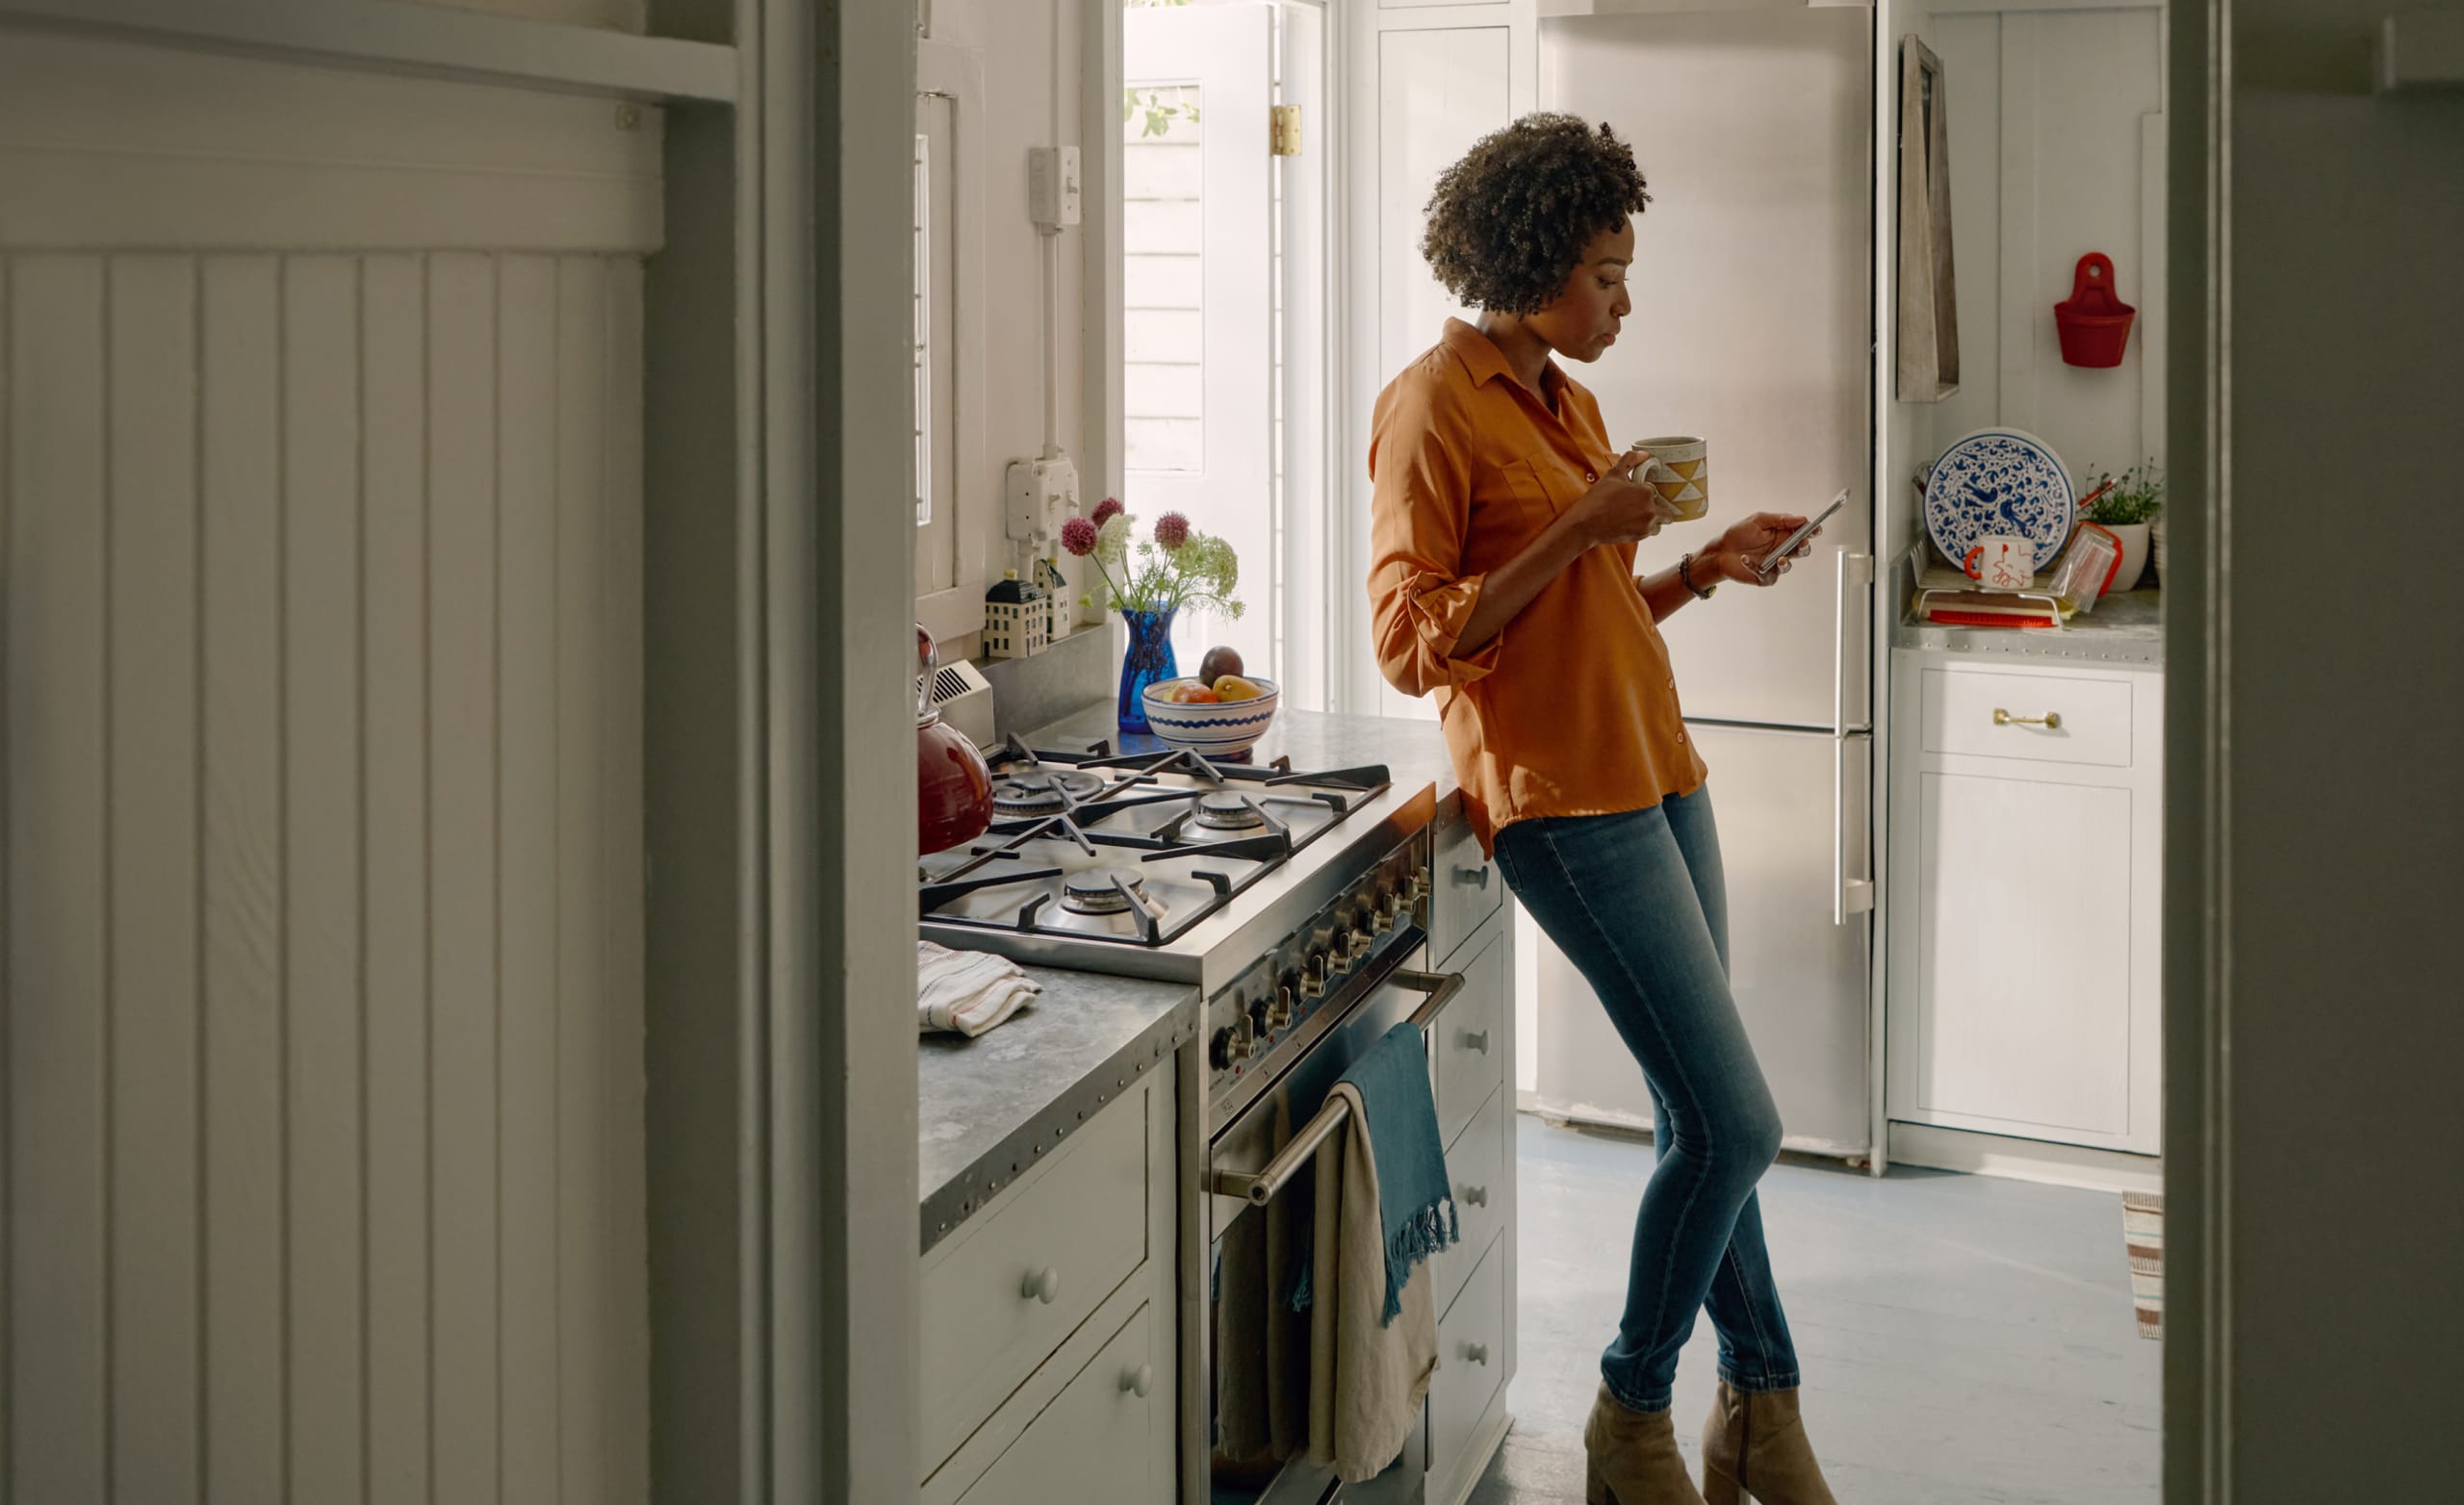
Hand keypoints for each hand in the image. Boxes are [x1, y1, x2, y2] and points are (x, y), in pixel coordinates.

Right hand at [1570, 448, 1679, 546]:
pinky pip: (1649, 533)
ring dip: (1653, 521)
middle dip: (1657, 510)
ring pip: (1659, 524)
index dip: (1646, 492)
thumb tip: (1644, 454)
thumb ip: (1629, 461)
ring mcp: (1646, 525)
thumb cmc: (1598, 500)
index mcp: (1646, 492)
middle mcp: (1650, 510)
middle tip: (1642, 508)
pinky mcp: (1640, 537)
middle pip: (1665, 511)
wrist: (1586, 524)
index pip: (1654, 491)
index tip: (1637, 495)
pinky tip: (1629, 524)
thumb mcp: (1613, 475)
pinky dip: (1643, 529)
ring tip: (1636, 518)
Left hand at [1702, 511, 1819, 586]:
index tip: (1815, 529)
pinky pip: (1767, 575)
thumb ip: (1780, 519)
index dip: (1812, 531)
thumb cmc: (1738, 534)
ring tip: (1779, 559)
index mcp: (1783, 534)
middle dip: (1803, 547)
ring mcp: (1774, 564)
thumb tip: (1802, 519)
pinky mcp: (1765, 577)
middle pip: (1801, 551)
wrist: (1720, 551)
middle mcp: (1782, 550)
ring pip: (1788, 566)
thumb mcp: (1758, 520)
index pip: (1803, 533)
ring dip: (1785, 562)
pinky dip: (1754, 566)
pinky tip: (1745, 558)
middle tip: (1801, 544)